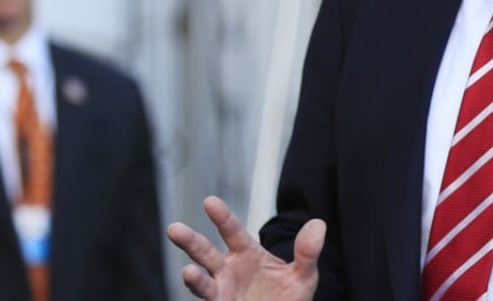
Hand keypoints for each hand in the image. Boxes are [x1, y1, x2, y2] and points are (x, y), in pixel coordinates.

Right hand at [167, 196, 324, 300]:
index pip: (232, 230)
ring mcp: (222, 292)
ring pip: (201, 282)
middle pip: (205, 252)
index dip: (221, 216)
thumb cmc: (289, 297)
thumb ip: (308, 252)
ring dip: (192, 278)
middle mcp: (229, 270)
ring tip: (186, 272)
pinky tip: (196, 285)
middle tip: (173, 229)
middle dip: (189, 241)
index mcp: (247, 253)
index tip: (209, 201)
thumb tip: (318, 224)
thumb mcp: (304, 275)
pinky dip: (204, 295)